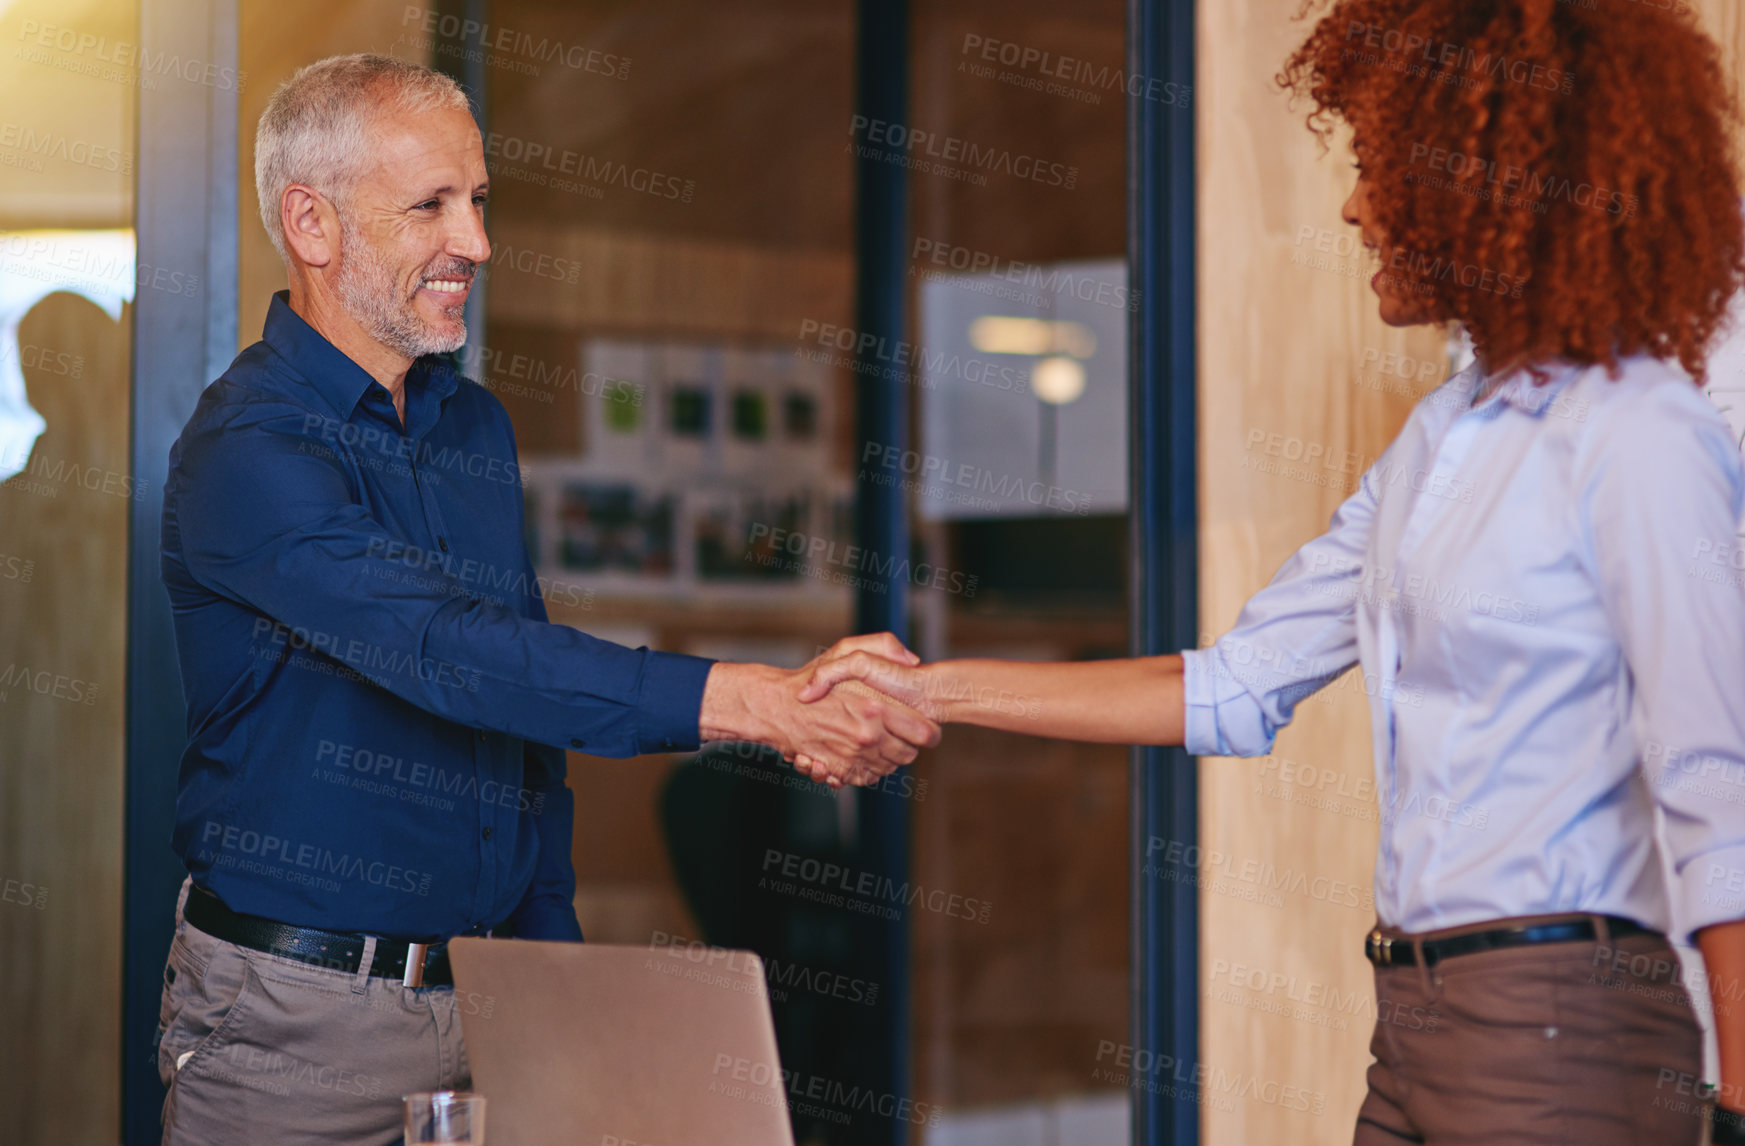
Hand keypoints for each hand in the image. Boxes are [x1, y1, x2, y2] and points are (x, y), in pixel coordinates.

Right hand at [792, 644, 938, 786]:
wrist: (775, 707)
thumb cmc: (811, 678)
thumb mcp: (848, 651)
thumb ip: (885, 647)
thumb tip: (913, 660)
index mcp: (875, 707)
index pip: (925, 733)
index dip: (928, 730)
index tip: (922, 726)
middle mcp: (867, 736)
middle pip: (909, 754)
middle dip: (906, 745)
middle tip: (895, 732)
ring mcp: (853, 756)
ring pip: (889, 768)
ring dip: (886, 757)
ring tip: (873, 739)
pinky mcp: (840, 771)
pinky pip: (867, 777)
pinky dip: (867, 769)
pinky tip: (857, 751)